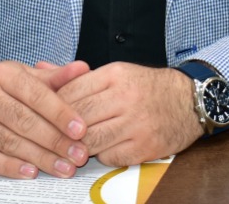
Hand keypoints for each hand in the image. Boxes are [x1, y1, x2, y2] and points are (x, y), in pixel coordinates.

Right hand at [0, 59, 90, 178]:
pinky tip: (30, 172)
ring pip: (8, 141)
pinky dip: (9, 167)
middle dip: (55, 141)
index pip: (36, 95)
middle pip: (24, 121)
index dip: (61, 114)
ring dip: (39, 158)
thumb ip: (54, 77)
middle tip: (78, 156)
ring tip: (63, 168)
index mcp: (3, 73)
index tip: (81, 131)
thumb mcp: (24, 75)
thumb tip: (83, 69)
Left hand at [57, 63, 201, 166]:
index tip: (45, 113)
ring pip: (91, 140)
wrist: (188, 101)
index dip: (53, 105)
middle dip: (62, 129)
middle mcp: (126, 97)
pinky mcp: (145, 146)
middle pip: (79, 117)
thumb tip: (40, 71)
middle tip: (52, 135)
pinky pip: (110, 156)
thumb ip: (76, 76)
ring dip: (78, 146)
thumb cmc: (146, 87)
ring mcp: (137, 123)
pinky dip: (101, 155)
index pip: (72, 91)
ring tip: (73, 145)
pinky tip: (102, 149)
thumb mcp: (115, 73)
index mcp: (115, 75)